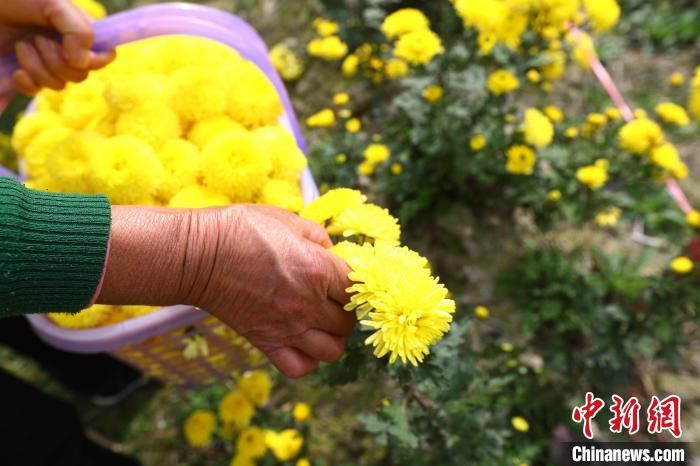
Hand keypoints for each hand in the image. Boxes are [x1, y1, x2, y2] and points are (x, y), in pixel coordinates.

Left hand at [0, 0, 114, 94]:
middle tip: (37, 39)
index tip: (77, 55)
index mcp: (77, 30)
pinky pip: (35, 91)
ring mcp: (45, 64)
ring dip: (38, 67)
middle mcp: (65, 49)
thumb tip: (82, 63)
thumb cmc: (16, 0)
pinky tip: (15, 70)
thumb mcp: (54, 5)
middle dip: (58, 61)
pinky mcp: (25, 75)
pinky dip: (26, 82)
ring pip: (59, 84)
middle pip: (81, 74)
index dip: (96, 60)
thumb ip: (78, 31)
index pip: (105, 54)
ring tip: (20, 46)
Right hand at [99, 205, 354, 378]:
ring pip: (333, 351)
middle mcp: (308, 303)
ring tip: (319, 323)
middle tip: (331, 298)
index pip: (358, 286)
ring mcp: (288, 328)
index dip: (356, 282)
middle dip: (345, 309)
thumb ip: (317, 235)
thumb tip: (332, 251)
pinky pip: (300, 368)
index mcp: (317, 269)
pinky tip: (301, 342)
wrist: (197, 256)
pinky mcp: (266, 343)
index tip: (344, 276)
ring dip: (332, 338)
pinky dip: (307, 360)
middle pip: (349, 321)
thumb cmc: (239, 229)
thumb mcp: (286, 218)